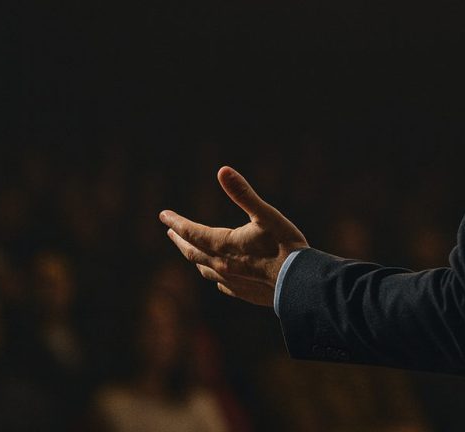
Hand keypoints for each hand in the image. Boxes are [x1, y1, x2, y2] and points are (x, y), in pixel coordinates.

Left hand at [160, 166, 307, 306]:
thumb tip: (223, 170)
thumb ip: (243, 193)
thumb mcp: (266, 214)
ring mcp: (232, 282)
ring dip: (193, 256)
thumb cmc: (286, 245)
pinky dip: (213, 273)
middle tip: (170, 230)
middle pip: (192, 251)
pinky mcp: (244, 293)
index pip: (192, 232)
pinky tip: (217, 274)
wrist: (301, 284)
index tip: (163, 215)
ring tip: (189, 249)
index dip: (176, 222)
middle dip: (180, 239)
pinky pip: (220, 283)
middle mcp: (222, 265)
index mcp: (224, 245)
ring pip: (204, 268)